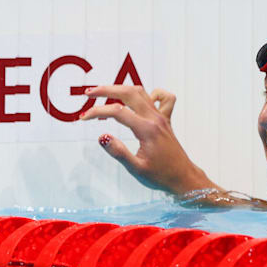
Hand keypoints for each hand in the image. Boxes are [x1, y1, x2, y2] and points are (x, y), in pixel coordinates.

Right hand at [79, 85, 216, 195]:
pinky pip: (162, 97)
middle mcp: (155, 119)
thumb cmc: (161, 175)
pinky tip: (138, 102)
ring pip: (141, 92)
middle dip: (106, 90)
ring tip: (104, 93)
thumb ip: (119, 152)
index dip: (97, 111)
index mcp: (147, 130)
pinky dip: (150, 94)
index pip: (117, 112)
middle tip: (89, 93)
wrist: (183, 178)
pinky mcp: (165, 119)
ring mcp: (161, 117)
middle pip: (129, 93)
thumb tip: (102, 136)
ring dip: (121, 89)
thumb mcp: (136, 169)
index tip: (84, 118)